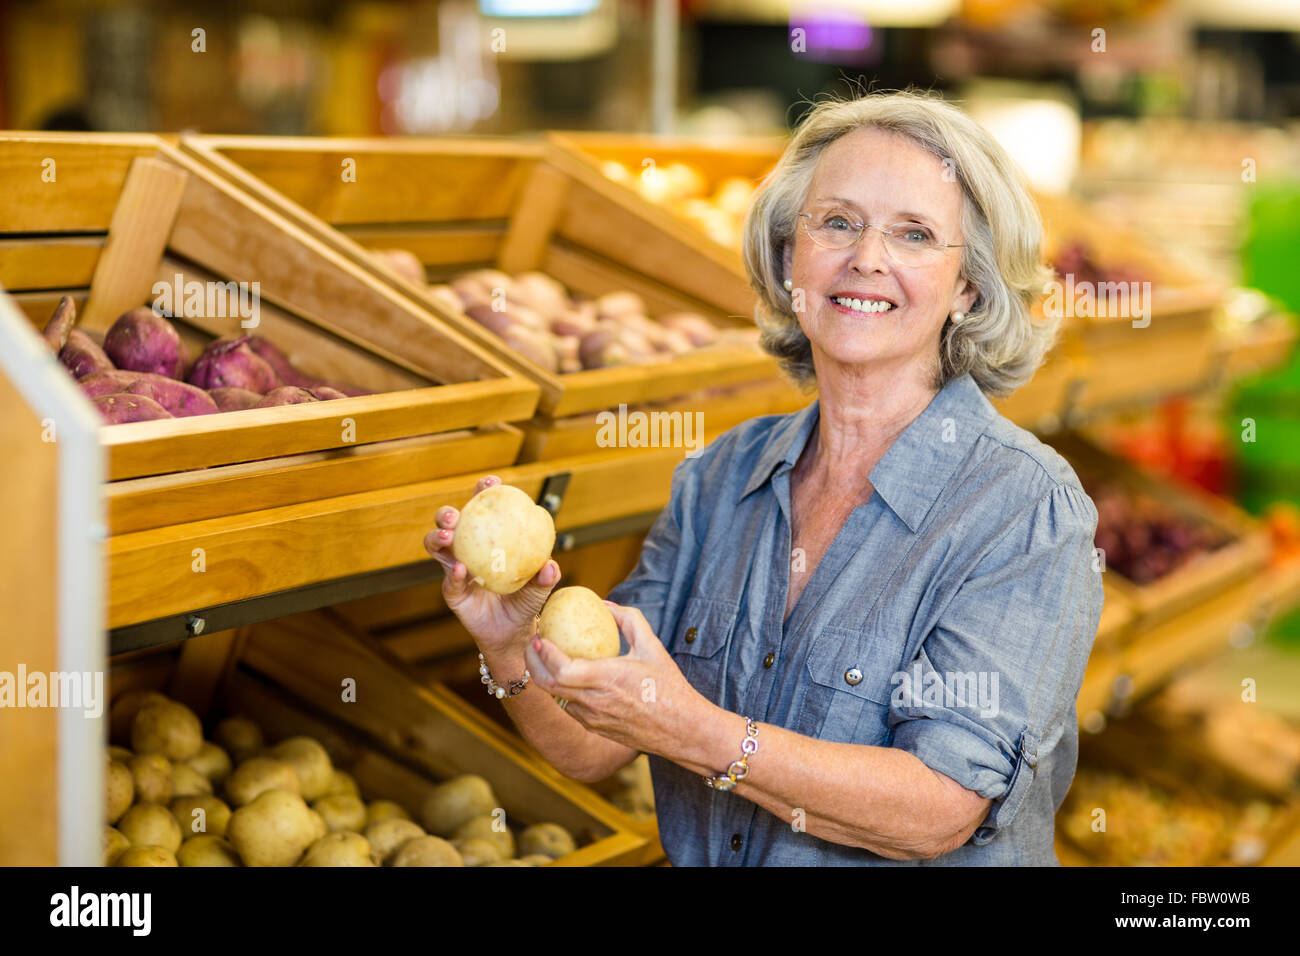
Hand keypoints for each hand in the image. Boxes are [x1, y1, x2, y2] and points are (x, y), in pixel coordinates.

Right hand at [423, 474, 560, 656]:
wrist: (513, 633)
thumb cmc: (525, 602)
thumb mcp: (539, 589)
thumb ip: (544, 577)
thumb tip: (551, 565)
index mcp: (488, 539)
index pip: (482, 510)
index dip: (484, 492)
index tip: (492, 482)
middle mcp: (467, 549)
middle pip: (449, 524)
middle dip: (447, 513)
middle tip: (455, 515)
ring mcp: (455, 569)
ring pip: (436, 547)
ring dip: (438, 537)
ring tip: (448, 535)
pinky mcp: (452, 592)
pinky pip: (450, 580)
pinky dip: (454, 572)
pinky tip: (462, 569)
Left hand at [524, 601, 707, 755]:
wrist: (682, 729)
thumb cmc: (669, 687)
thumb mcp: (652, 646)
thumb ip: (629, 620)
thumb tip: (605, 604)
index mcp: (607, 679)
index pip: (561, 670)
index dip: (543, 654)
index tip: (539, 636)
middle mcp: (595, 702)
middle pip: (548, 685)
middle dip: (533, 662)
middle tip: (532, 643)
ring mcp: (593, 719)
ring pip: (555, 698)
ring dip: (545, 677)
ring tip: (543, 657)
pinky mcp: (595, 728)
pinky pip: (569, 707)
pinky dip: (560, 691)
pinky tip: (565, 677)